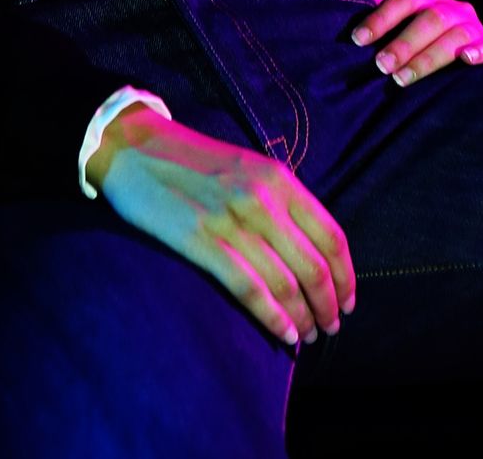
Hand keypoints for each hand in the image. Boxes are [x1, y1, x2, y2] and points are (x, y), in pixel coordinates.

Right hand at [90, 103, 354, 349]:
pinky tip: (284, 334)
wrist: (134, 147)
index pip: (331, 236)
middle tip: (329, 328)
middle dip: (328, 305)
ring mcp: (232, 220)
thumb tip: (309, 251)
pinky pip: (250, 290)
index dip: (346, 277)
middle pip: (314, 266)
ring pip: (286, 283)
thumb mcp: (247, 169)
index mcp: (278, 179)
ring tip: (308, 335)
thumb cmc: (193, 163)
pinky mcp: (202, 241)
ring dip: (304, 318)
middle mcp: (262, 198)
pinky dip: (274, 318)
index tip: (347, 302)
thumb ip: (279, 202)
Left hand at [349, 0, 482, 84]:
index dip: (381, 17)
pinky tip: (466, 60)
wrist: (461, 51)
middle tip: (380, 65)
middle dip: (404, 43)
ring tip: (403, 78)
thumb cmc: (417, 37)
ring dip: (430, 57)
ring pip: (458, 35)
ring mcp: (477, 26)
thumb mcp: (398, 20)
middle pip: (431, 18)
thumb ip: (378, 6)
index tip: (357, 39)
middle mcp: (454, 7)